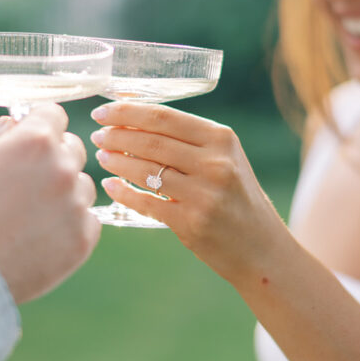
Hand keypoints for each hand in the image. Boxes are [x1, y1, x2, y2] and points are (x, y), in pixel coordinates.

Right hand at [0, 104, 100, 303]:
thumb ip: (1, 142)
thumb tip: (13, 124)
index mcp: (34, 141)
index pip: (53, 114)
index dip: (41, 124)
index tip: (33, 136)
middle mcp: (62, 166)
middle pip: (74, 149)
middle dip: (55, 158)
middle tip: (30, 182)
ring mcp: (76, 203)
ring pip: (82, 187)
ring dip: (65, 194)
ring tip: (32, 217)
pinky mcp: (83, 238)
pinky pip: (87, 222)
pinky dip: (70, 227)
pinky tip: (42, 239)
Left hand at [90, 102, 286, 283]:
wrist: (261, 249)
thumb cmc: (236, 199)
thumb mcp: (225, 160)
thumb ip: (189, 141)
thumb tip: (134, 120)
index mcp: (222, 139)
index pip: (164, 117)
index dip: (128, 111)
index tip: (104, 111)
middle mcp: (215, 163)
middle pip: (151, 140)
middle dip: (117, 135)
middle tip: (98, 135)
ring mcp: (204, 193)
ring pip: (146, 169)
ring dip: (116, 161)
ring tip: (102, 156)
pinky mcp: (191, 222)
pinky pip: (146, 201)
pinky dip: (123, 192)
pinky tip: (111, 186)